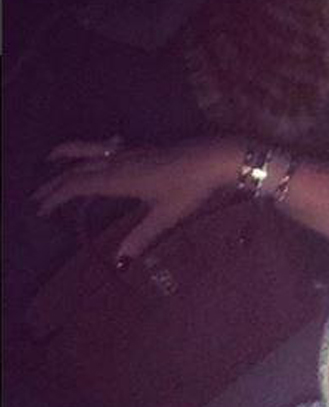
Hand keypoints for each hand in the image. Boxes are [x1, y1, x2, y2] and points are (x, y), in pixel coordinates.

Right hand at [32, 136, 239, 259]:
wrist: (213, 157)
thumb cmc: (190, 187)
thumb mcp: (166, 215)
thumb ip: (142, 236)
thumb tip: (120, 260)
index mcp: (118, 178)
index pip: (76, 186)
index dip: (55, 197)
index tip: (39, 209)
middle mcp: (118, 161)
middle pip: (77, 169)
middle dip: (54, 182)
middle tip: (36, 195)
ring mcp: (130, 151)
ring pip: (89, 150)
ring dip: (68, 156)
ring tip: (51, 159)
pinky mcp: (143, 147)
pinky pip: (106, 147)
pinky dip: (90, 150)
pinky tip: (97, 153)